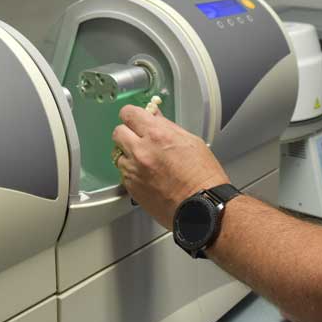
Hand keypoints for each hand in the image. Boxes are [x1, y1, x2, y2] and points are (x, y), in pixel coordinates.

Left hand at [112, 104, 229, 228]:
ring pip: (118, 155)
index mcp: (157, 135)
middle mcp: (141, 151)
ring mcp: (133, 171)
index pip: (129, 114)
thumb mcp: (190, 141)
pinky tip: (147, 176)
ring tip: (145, 161)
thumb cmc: (203, 175)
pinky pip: (123, 173)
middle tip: (139, 139)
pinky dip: (131, 172)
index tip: (136, 119)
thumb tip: (154, 117)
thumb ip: (167, 127)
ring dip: (128, 155)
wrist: (201, 207)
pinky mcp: (131, 188)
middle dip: (128, 133)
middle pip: (118, 132)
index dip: (132, 115)